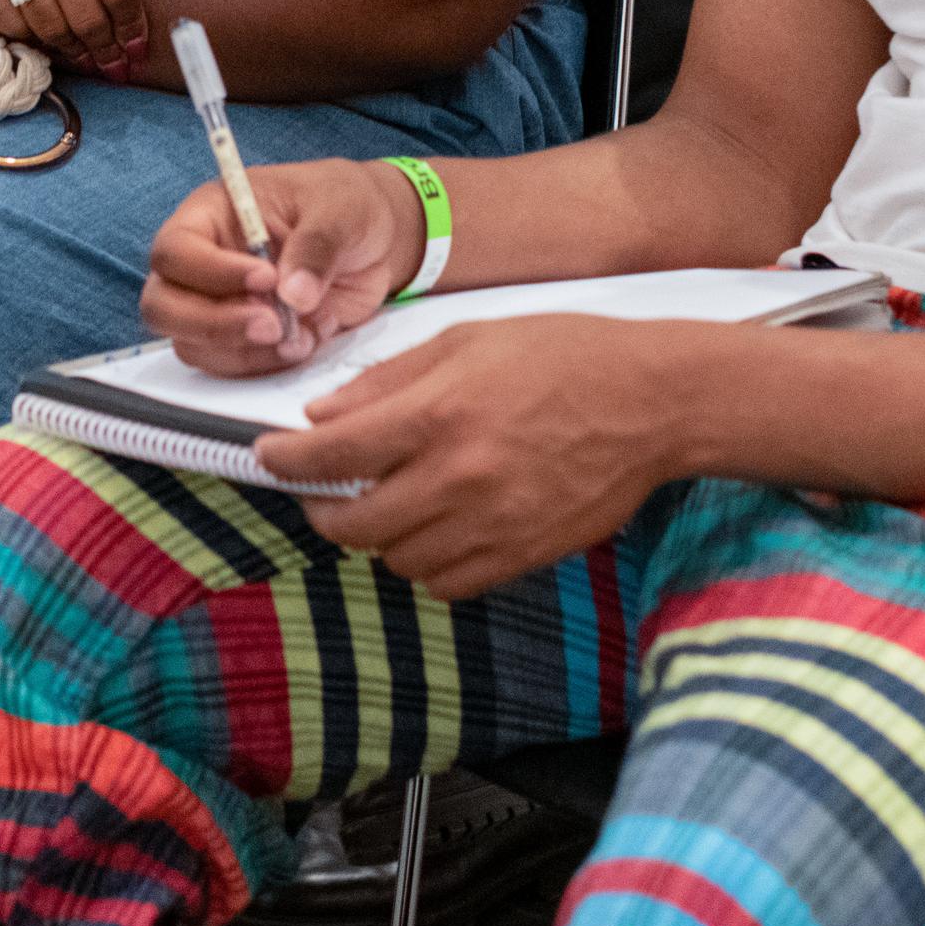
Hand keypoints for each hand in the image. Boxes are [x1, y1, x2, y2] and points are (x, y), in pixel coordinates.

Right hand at [0, 0, 198, 73]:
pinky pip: (11, 24)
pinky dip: (35, 40)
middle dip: (107, 48)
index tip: (138, 48)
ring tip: (89, 56)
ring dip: (74, 50)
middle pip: (86, 14)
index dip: (132, 25)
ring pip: (50, 26)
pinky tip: (52, 40)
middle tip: (116, 64)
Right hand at [140, 157, 422, 373]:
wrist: (378, 240)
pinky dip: (266, 364)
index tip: (267, 279)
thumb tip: (294, 295)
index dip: (212, 272)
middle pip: (163, 306)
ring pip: (193, 345)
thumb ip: (317, 246)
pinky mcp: (243, 339)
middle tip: (273, 324)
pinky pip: (230, 366)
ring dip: (246, 351)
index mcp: (212, 215)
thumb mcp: (339, 209)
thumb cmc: (348, 206)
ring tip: (301, 333)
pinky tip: (306, 340)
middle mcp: (202, 263)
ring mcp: (219, 305)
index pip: (176, 251)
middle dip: (214, 324)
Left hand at [259, 315, 696, 599]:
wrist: (654, 402)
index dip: (286, 460)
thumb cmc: (564, 356)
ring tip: (388, 503)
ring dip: (378, 537)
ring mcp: (492, 525)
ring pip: (397, 561)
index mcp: (438, 414)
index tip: (271, 456)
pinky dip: (427, 564)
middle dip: (323, 508)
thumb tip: (324, 415)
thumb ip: (389, 382)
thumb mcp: (466, 341)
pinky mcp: (523, 555)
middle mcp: (459, 477)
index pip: (331, 455)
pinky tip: (434, 529)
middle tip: (322, 490)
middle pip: (354, 524)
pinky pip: (448, 584)